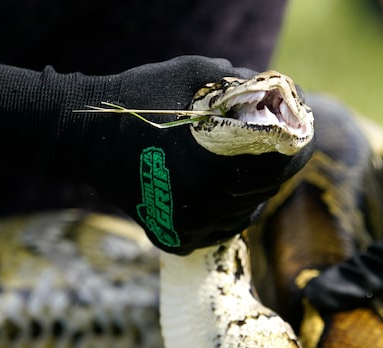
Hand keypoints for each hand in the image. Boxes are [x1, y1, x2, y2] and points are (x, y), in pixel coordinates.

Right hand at [0, 56, 311, 253]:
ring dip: (252, 194)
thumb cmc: (137, 99)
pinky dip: (226, 214)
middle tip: (277, 152)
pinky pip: (217, 231)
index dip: (297, 150)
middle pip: (265, 192)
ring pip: (243, 215)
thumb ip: (237, 82)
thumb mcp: (192, 74)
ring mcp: (189, 227)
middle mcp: (206, 204)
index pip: (280, 166)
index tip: (300, 138)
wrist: (82, 138)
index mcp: (216, 164)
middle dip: (275, 170)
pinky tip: (222, 194)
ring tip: (247, 171)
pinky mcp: (174, 238)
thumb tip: (272, 90)